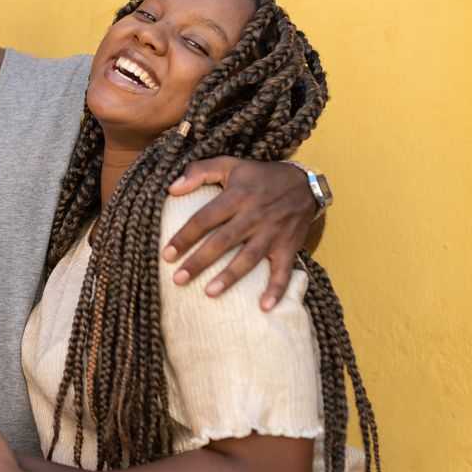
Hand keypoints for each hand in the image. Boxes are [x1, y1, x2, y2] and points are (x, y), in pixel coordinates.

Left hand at [165, 157, 313, 310]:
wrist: (304, 183)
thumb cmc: (259, 176)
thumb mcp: (229, 164)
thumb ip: (199, 171)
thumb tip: (171, 189)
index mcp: (237, 196)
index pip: (205, 218)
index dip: (185, 236)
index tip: (167, 254)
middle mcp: (254, 216)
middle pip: (223, 241)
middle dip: (200, 261)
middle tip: (178, 279)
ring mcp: (273, 233)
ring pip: (249, 258)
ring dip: (230, 277)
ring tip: (209, 293)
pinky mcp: (289, 247)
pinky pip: (283, 271)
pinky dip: (277, 289)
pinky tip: (264, 307)